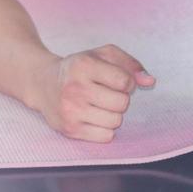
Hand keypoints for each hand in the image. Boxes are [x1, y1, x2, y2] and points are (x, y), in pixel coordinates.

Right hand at [32, 44, 155, 142]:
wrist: (42, 83)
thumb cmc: (78, 69)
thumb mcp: (101, 55)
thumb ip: (129, 64)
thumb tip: (150, 81)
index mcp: (83, 65)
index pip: (125, 81)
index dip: (126, 82)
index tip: (114, 80)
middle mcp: (75, 88)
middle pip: (122, 104)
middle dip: (119, 98)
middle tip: (104, 93)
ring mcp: (71, 110)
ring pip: (116, 121)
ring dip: (112, 114)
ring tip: (97, 104)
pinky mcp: (70, 129)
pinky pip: (106, 136)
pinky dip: (104, 128)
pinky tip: (92, 117)